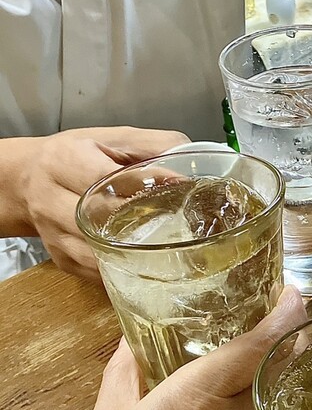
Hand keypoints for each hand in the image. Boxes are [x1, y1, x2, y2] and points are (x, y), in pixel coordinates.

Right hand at [19, 126, 187, 279]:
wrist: (27, 180)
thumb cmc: (78, 157)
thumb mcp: (111, 139)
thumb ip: (150, 146)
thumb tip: (187, 166)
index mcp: (65, 161)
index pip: (103, 177)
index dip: (144, 182)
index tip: (180, 185)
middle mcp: (51, 199)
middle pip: (99, 218)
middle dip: (141, 220)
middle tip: (181, 220)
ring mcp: (54, 233)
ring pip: (97, 252)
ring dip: (134, 253)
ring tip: (168, 247)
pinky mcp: (62, 258)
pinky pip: (96, 271)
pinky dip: (123, 269)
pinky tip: (147, 264)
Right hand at [47, 286, 306, 409]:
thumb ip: (123, 378)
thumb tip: (131, 344)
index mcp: (199, 396)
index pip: (257, 345)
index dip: (283, 315)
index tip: (294, 294)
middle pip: (277, 370)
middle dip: (287, 339)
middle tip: (284, 315)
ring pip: (275, 399)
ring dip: (279, 370)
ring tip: (272, 348)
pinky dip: (266, 404)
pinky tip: (253, 403)